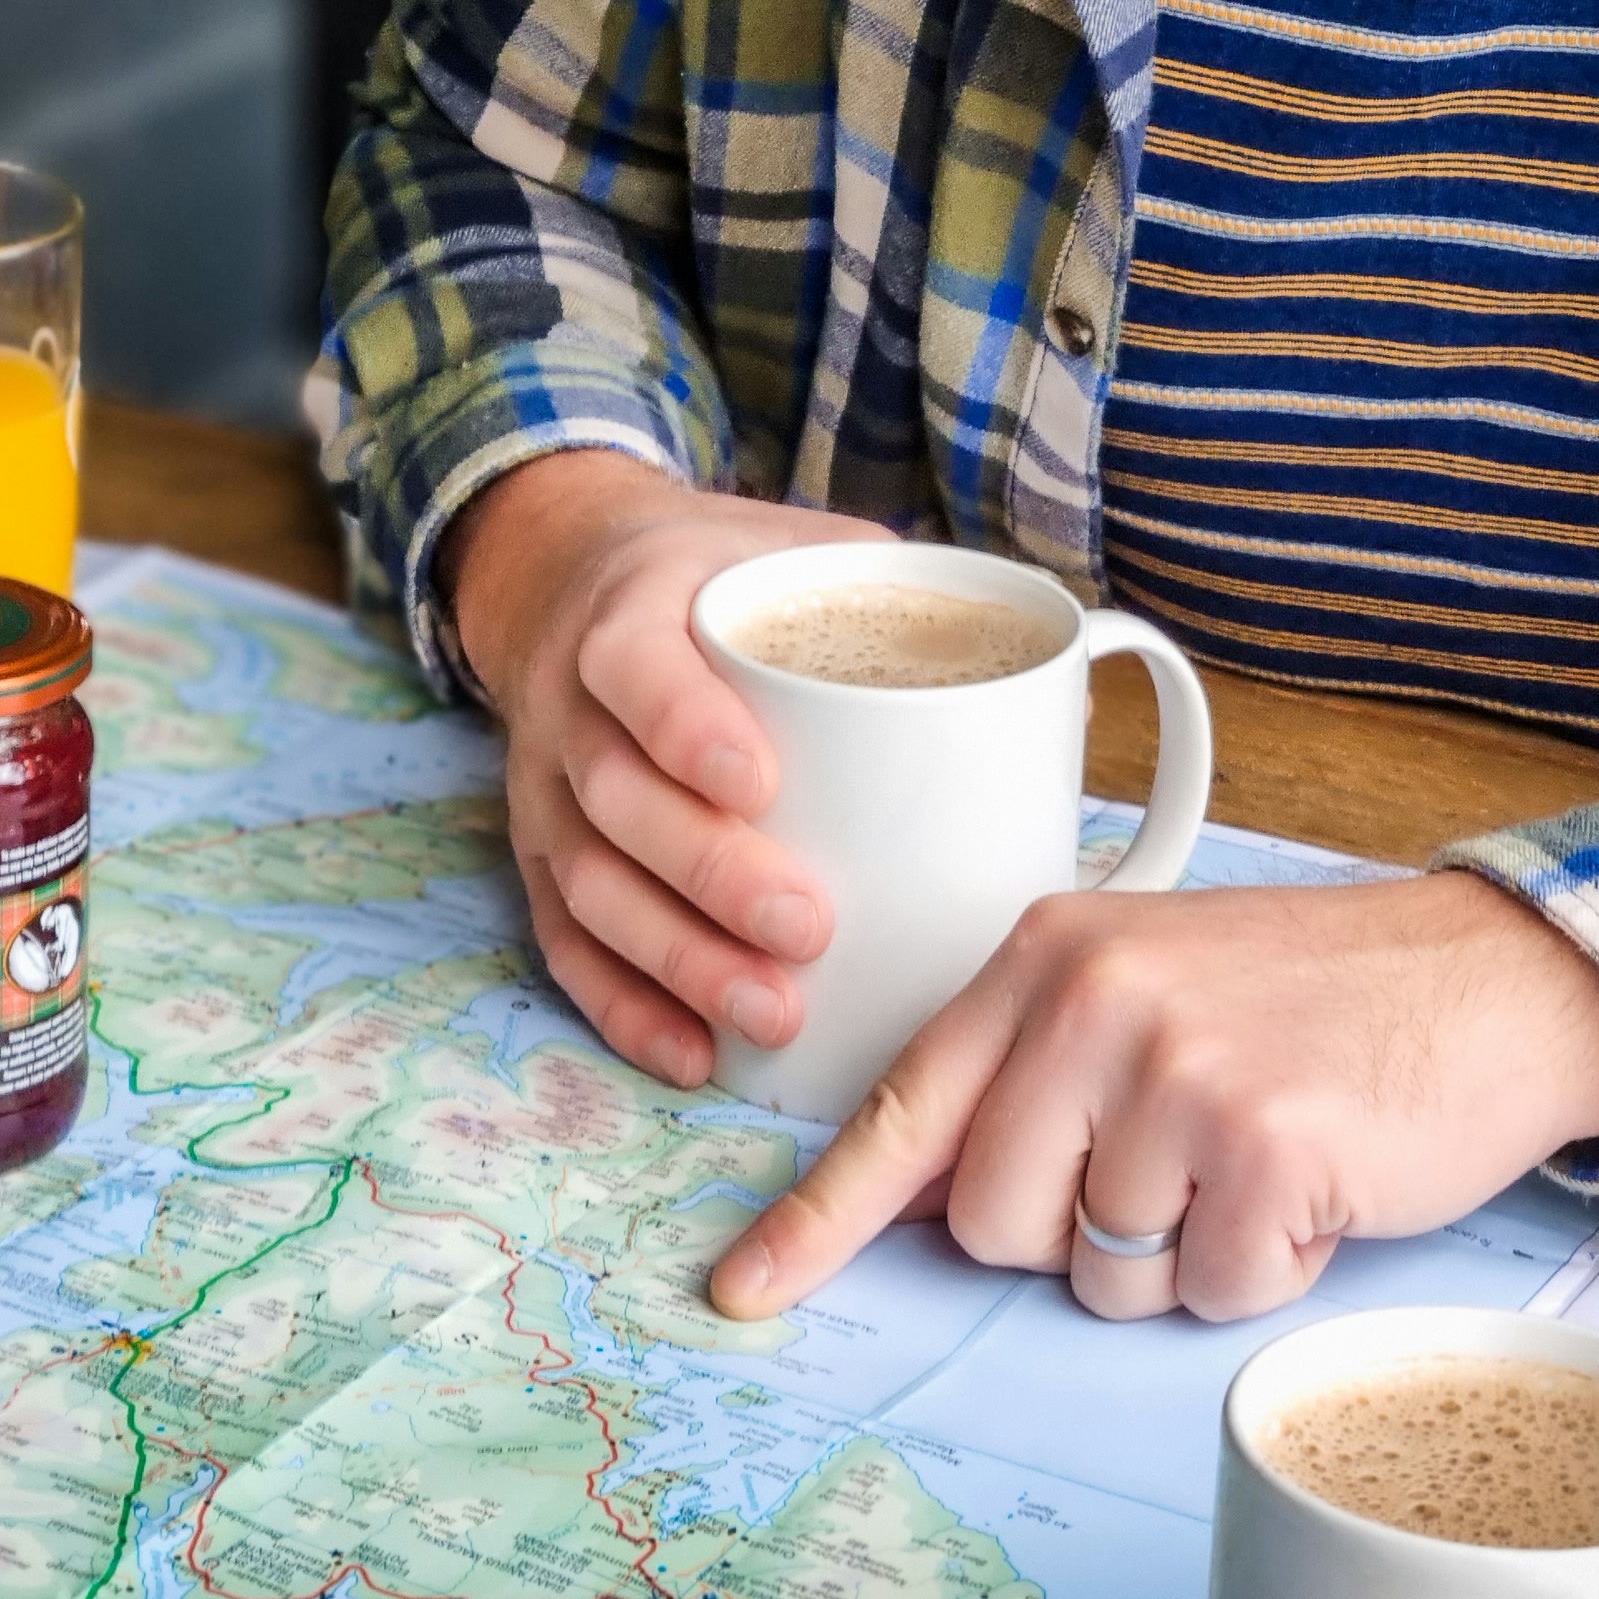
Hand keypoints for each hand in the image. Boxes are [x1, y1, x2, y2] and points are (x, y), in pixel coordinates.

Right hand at [446, 452, 891, 1088]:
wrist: (579, 576)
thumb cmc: (718, 577)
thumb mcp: (798, 545)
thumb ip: (899, 599)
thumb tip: (1058, 685)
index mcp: (631, 610)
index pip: (636, 668)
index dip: (685, 726)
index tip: (762, 780)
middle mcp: (570, 705)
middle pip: (617, 798)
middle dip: (710, 873)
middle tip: (808, 926)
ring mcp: (544, 790)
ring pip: (592, 887)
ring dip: (677, 960)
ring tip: (772, 1013)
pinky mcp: (540, 859)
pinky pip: (567, 945)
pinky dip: (624, 1008)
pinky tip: (692, 1053)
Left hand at [705, 870, 1598, 1321]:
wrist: (1490, 975)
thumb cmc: (1312, 998)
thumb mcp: (1148, 984)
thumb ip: (1036, 1068)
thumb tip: (932, 1198)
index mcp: (1045, 956)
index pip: (903, 1107)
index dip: (818, 1218)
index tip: (744, 1289)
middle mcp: (1094, 1002)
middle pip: (995, 1226)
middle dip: (1077, 1235)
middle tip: (1179, 1164)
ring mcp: (1178, 1071)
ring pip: (1102, 1274)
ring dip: (1181, 1256)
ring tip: (1255, 1161)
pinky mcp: (1265, 1146)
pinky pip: (1209, 1292)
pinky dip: (1262, 1269)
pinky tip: (1311, 1186)